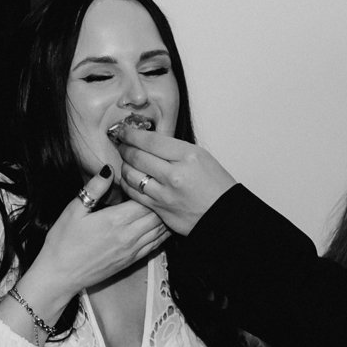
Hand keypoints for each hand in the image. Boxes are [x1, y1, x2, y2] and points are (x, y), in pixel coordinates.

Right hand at [29, 168, 171, 301]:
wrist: (60, 276)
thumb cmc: (63, 242)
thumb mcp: (74, 210)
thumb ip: (94, 189)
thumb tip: (109, 168)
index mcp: (116, 220)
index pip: (145, 200)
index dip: (148, 189)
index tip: (146, 180)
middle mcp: (129, 236)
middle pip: (156, 215)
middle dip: (160, 202)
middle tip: (160, 190)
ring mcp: (132, 250)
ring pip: (159, 230)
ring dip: (164, 218)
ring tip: (166, 205)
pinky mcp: (131, 261)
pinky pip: (155, 246)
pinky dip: (162, 234)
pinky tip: (164, 227)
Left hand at [111, 129, 236, 234]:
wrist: (224, 215)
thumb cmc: (216, 186)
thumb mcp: (201, 156)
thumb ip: (174, 148)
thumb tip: (148, 141)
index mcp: (188, 156)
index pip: (150, 140)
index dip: (132, 134)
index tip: (125, 131)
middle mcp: (175, 174)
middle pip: (137, 156)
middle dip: (125, 148)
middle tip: (122, 144)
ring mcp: (165, 193)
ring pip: (131, 174)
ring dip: (124, 165)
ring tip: (126, 161)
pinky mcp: (159, 209)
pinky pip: (134, 193)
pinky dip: (127, 184)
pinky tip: (129, 179)